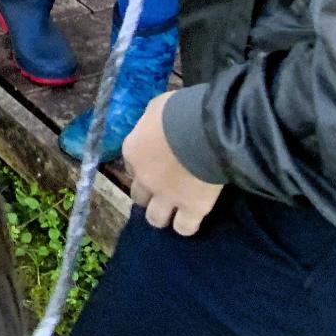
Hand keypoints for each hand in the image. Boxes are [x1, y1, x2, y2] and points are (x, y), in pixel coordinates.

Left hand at [125, 94, 223, 234]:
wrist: (205, 130)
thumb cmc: (179, 111)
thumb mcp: (156, 108)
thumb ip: (151, 122)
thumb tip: (157, 124)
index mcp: (132, 151)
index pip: (130, 167)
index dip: (142, 167)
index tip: (154, 164)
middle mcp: (144, 178)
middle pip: (138, 196)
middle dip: (148, 194)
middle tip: (163, 189)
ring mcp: (167, 196)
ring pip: (155, 218)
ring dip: (162, 214)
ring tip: (174, 210)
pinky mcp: (192, 208)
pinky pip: (184, 227)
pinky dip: (186, 225)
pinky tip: (192, 219)